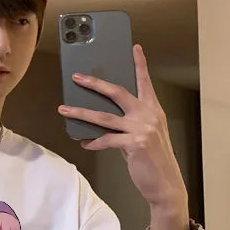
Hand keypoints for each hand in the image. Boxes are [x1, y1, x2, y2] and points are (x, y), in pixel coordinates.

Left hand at [58, 44, 187, 210]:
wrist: (164, 182)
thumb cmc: (151, 159)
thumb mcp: (144, 135)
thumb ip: (129, 124)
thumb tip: (103, 123)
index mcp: (153, 109)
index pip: (144, 82)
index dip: (139, 64)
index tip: (134, 47)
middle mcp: (148, 115)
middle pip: (117, 92)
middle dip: (95, 84)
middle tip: (77, 77)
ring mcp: (142, 128)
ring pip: (104, 117)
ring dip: (81, 113)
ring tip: (64, 110)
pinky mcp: (135, 143)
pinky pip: (107, 140)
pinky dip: (93, 142)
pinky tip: (84, 143)